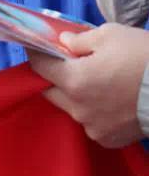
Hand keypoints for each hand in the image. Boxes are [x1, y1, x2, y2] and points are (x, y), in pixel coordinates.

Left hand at [28, 24, 148, 148]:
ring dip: (77, 96)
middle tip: (68, 65)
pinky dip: (96, 111)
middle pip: (51, 91)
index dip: (37, 54)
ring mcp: (93, 127)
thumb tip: (64, 43)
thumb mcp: (112, 36)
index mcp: (73, 81)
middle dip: (55, 77)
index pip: (39, 67)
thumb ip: (80, 40)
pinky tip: (112, 102)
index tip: (38, 47)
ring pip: (72, 108)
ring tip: (97, 84)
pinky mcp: (109, 140)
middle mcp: (77, 108)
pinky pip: (92, 123)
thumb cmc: (146, 58)